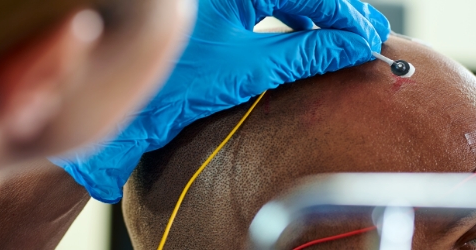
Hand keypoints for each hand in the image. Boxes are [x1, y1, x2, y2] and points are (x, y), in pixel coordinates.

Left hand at [52, 0, 390, 202]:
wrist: (104, 103)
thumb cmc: (163, 87)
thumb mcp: (244, 70)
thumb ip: (303, 55)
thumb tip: (355, 47)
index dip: (345, 15)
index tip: (371, 38)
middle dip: (334, 10)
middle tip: (367, 35)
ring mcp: (215, 4)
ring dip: (310, 12)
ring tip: (340, 35)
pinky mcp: (208, 13)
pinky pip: (259, 4)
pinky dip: (285, 13)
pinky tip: (298, 33)